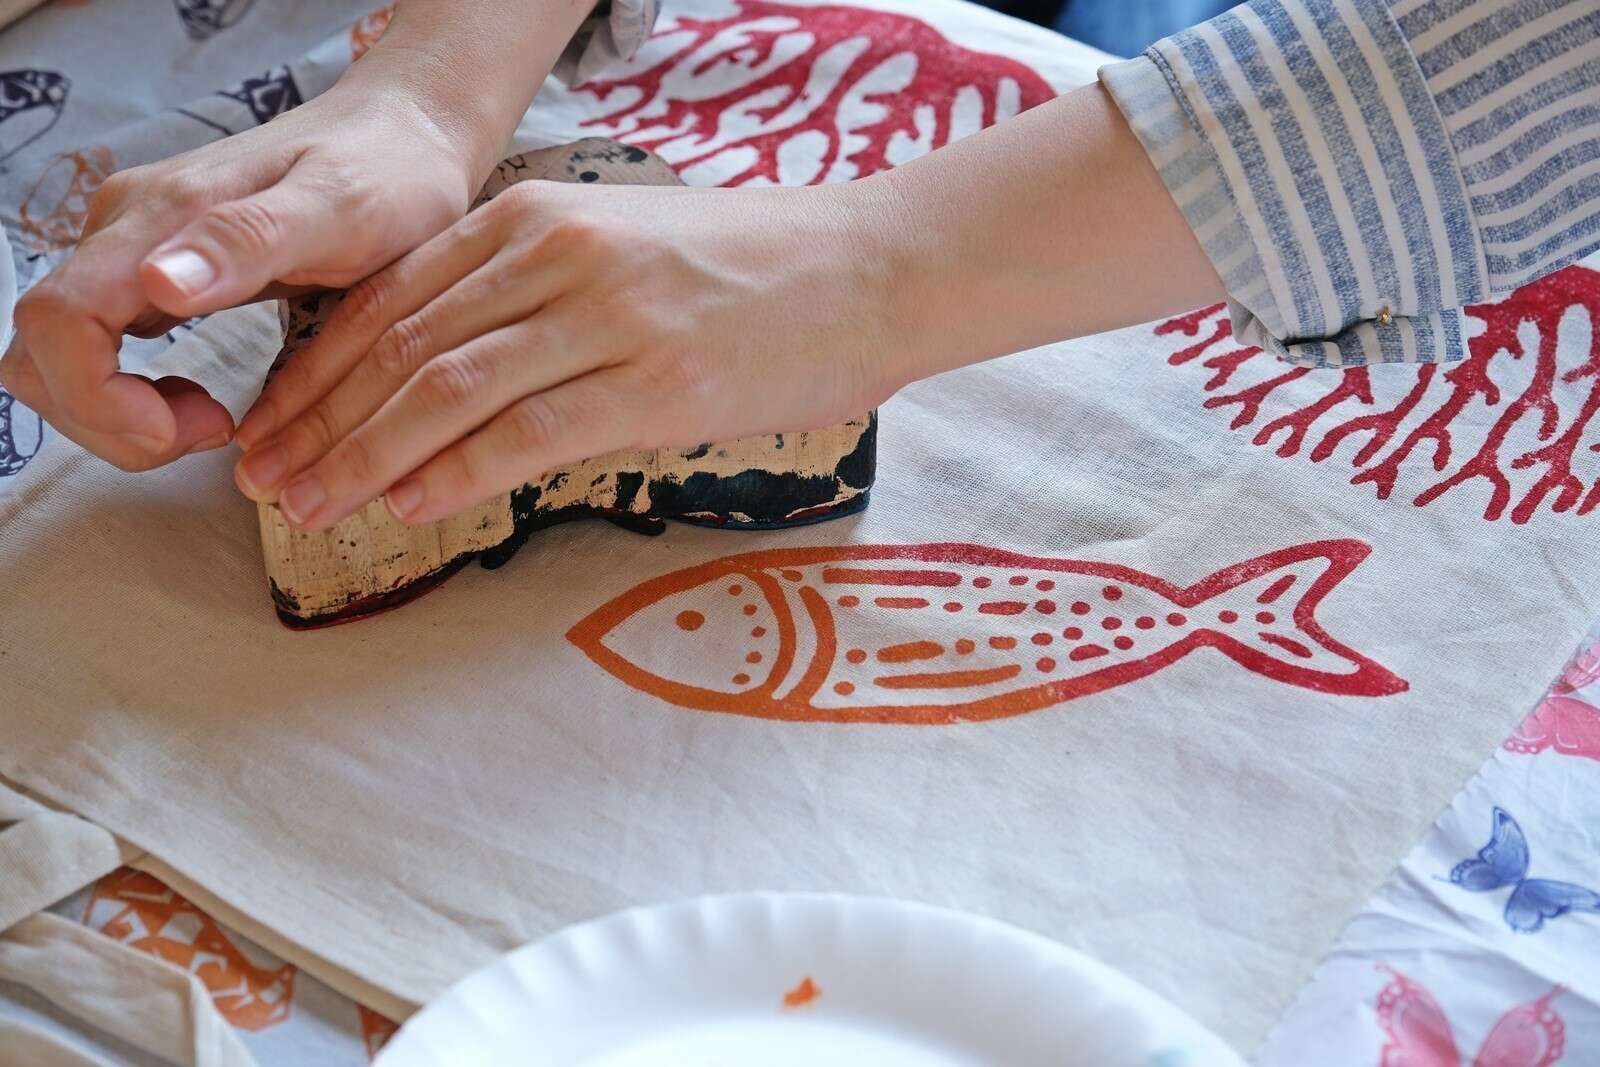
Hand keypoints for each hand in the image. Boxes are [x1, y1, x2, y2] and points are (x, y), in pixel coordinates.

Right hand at [0, 79, 479, 471]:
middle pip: (41, 352)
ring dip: (117, 415)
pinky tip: (205, 403)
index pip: (58, 323)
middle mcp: (126, 231)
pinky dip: (132, 398)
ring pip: (61, 359)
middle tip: (213, 433)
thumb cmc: (387, 172)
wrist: (405, 135)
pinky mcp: (152, 272)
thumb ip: (249, 241)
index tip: (201, 427)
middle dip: (108, 421)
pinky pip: (99, 351)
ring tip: (214, 423)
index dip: (101, 400)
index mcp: (159, 217)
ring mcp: (133, 252)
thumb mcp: (341, 208)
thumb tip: (158, 283)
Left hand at [230, 176, 916, 531]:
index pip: (393, 299)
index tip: (274, 427)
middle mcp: (558, 254)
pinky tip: (412, 506)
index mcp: (537, 217)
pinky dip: (459, 472)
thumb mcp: (619, 246)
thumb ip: (530, 291)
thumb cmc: (746, 267)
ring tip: (316, 507)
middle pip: (403, 346)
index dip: (318, 372)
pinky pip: (529, 432)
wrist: (868, 268)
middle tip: (268, 482)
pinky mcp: (655, 381)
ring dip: (368, 456)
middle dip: (321, 422)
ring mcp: (606, 315)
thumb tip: (444, 371)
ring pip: (448, 389)